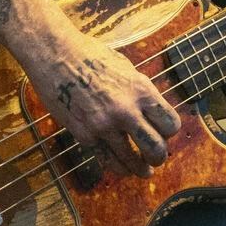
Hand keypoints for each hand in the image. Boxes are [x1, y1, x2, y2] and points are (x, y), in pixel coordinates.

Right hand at [16, 27, 181, 177]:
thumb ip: (138, 91)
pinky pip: (106, 160)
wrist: (55, 54)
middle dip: (158, 157)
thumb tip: (149, 109)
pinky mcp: (85, 135)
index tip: (164, 133)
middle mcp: (126, 110)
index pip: (170, 124)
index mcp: (141, 90)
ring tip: (141, 171)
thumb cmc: (90, 55)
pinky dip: (116, 166)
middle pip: (156, 148)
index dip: (169, 132)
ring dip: (139, 169)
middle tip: (155, 159)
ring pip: (131, 161)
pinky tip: (120, 167)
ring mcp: (104, 126)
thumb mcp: (125, 68)